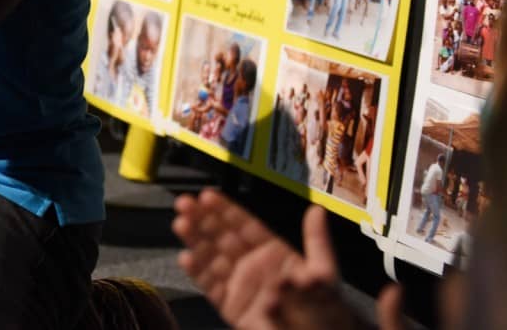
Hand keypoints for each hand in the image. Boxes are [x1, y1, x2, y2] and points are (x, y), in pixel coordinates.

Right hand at [173, 189, 384, 329]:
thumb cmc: (325, 311)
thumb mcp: (324, 272)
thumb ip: (317, 241)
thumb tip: (317, 210)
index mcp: (272, 252)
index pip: (244, 225)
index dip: (225, 210)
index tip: (208, 195)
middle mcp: (252, 265)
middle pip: (222, 237)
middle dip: (202, 219)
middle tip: (184, 202)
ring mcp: (240, 286)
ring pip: (212, 258)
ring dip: (195, 240)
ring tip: (181, 223)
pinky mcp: (231, 307)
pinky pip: (211, 287)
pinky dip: (198, 273)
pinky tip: (187, 258)